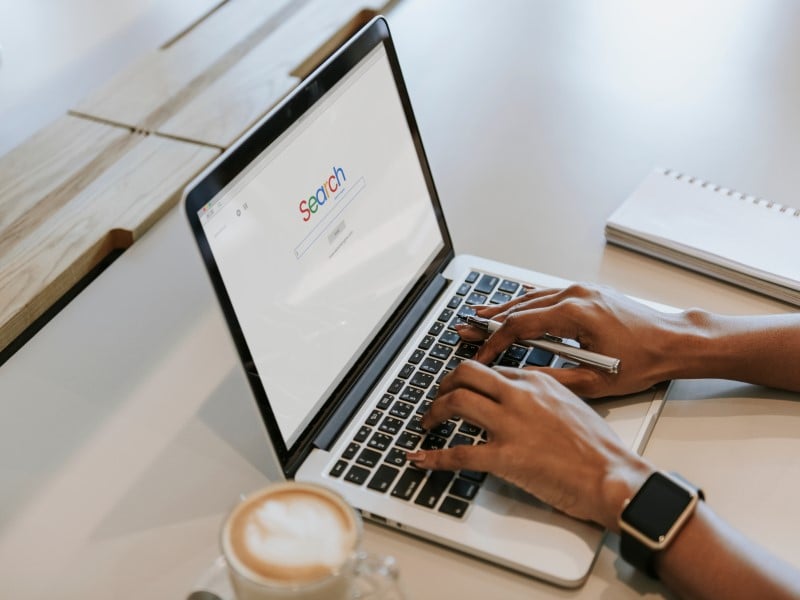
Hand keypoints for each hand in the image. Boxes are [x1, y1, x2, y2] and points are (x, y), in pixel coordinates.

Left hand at [407, 361, 652, 528]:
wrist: (613, 475)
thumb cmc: (599, 448)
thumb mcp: (572, 406)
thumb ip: (544, 399)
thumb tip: (523, 405)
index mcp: (537, 382)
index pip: (492, 370)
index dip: (470, 378)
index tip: (461, 386)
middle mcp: (520, 395)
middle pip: (466, 373)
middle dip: (444, 384)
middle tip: (438, 399)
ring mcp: (511, 424)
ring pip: (456, 402)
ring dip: (434, 412)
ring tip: (428, 423)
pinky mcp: (505, 456)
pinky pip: (459, 453)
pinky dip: (433, 457)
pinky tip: (420, 459)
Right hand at [459, 283, 681, 397]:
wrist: (674, 342)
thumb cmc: (644, 361)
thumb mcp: (594, 381)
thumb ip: (552, 378)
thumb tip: (520, 377)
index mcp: (575, 313)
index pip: (520, 325)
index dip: (495, 342)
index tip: (481, 355)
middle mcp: (576, 295)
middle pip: (520, 307)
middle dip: (490, 321)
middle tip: (465, 328)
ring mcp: (581, 290)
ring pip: (531, 298)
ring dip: (504, 308)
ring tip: (479, 315)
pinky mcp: (587, 293)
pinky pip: (547, 294)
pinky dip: (526, 302)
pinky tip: (512, 304)